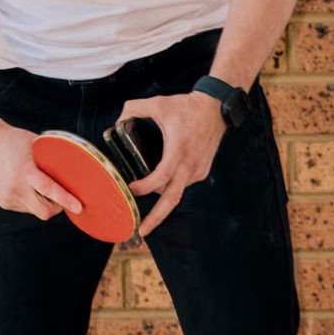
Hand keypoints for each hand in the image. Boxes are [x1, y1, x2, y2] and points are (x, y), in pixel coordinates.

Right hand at [0, 116, 83, 221]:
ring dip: (42, 203)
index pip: (49, 190)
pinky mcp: (3, 201)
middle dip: (57, 208)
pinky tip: (26, 186)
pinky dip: (31, 201)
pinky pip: (24, 208)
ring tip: (38, 185)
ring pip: (34, 211)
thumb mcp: (35, 145)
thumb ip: (50, 159)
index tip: (79, 207)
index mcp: (24, 171)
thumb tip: (72, 172)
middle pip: (43, 211)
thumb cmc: (14, 140)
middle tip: (63, 199)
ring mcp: (7, 196)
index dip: (65, 200)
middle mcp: (15, 187)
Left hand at [118, 91, 226, 235]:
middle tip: (141, 231)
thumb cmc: (187, 106)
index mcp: (179, 150)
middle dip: (156, 218)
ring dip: (160, 196)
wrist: (216, 108)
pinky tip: (161, 182)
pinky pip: (183, 184)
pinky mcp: (202, 171)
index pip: (161, 176)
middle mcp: (190, 165)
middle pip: (172, 199)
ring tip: (144, 200)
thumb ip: (134, 108)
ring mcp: (198, 170)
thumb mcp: (159, 103)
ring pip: (175, 190)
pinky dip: (170, 185)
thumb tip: (117, 120)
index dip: (146, 186)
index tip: (131, 188)